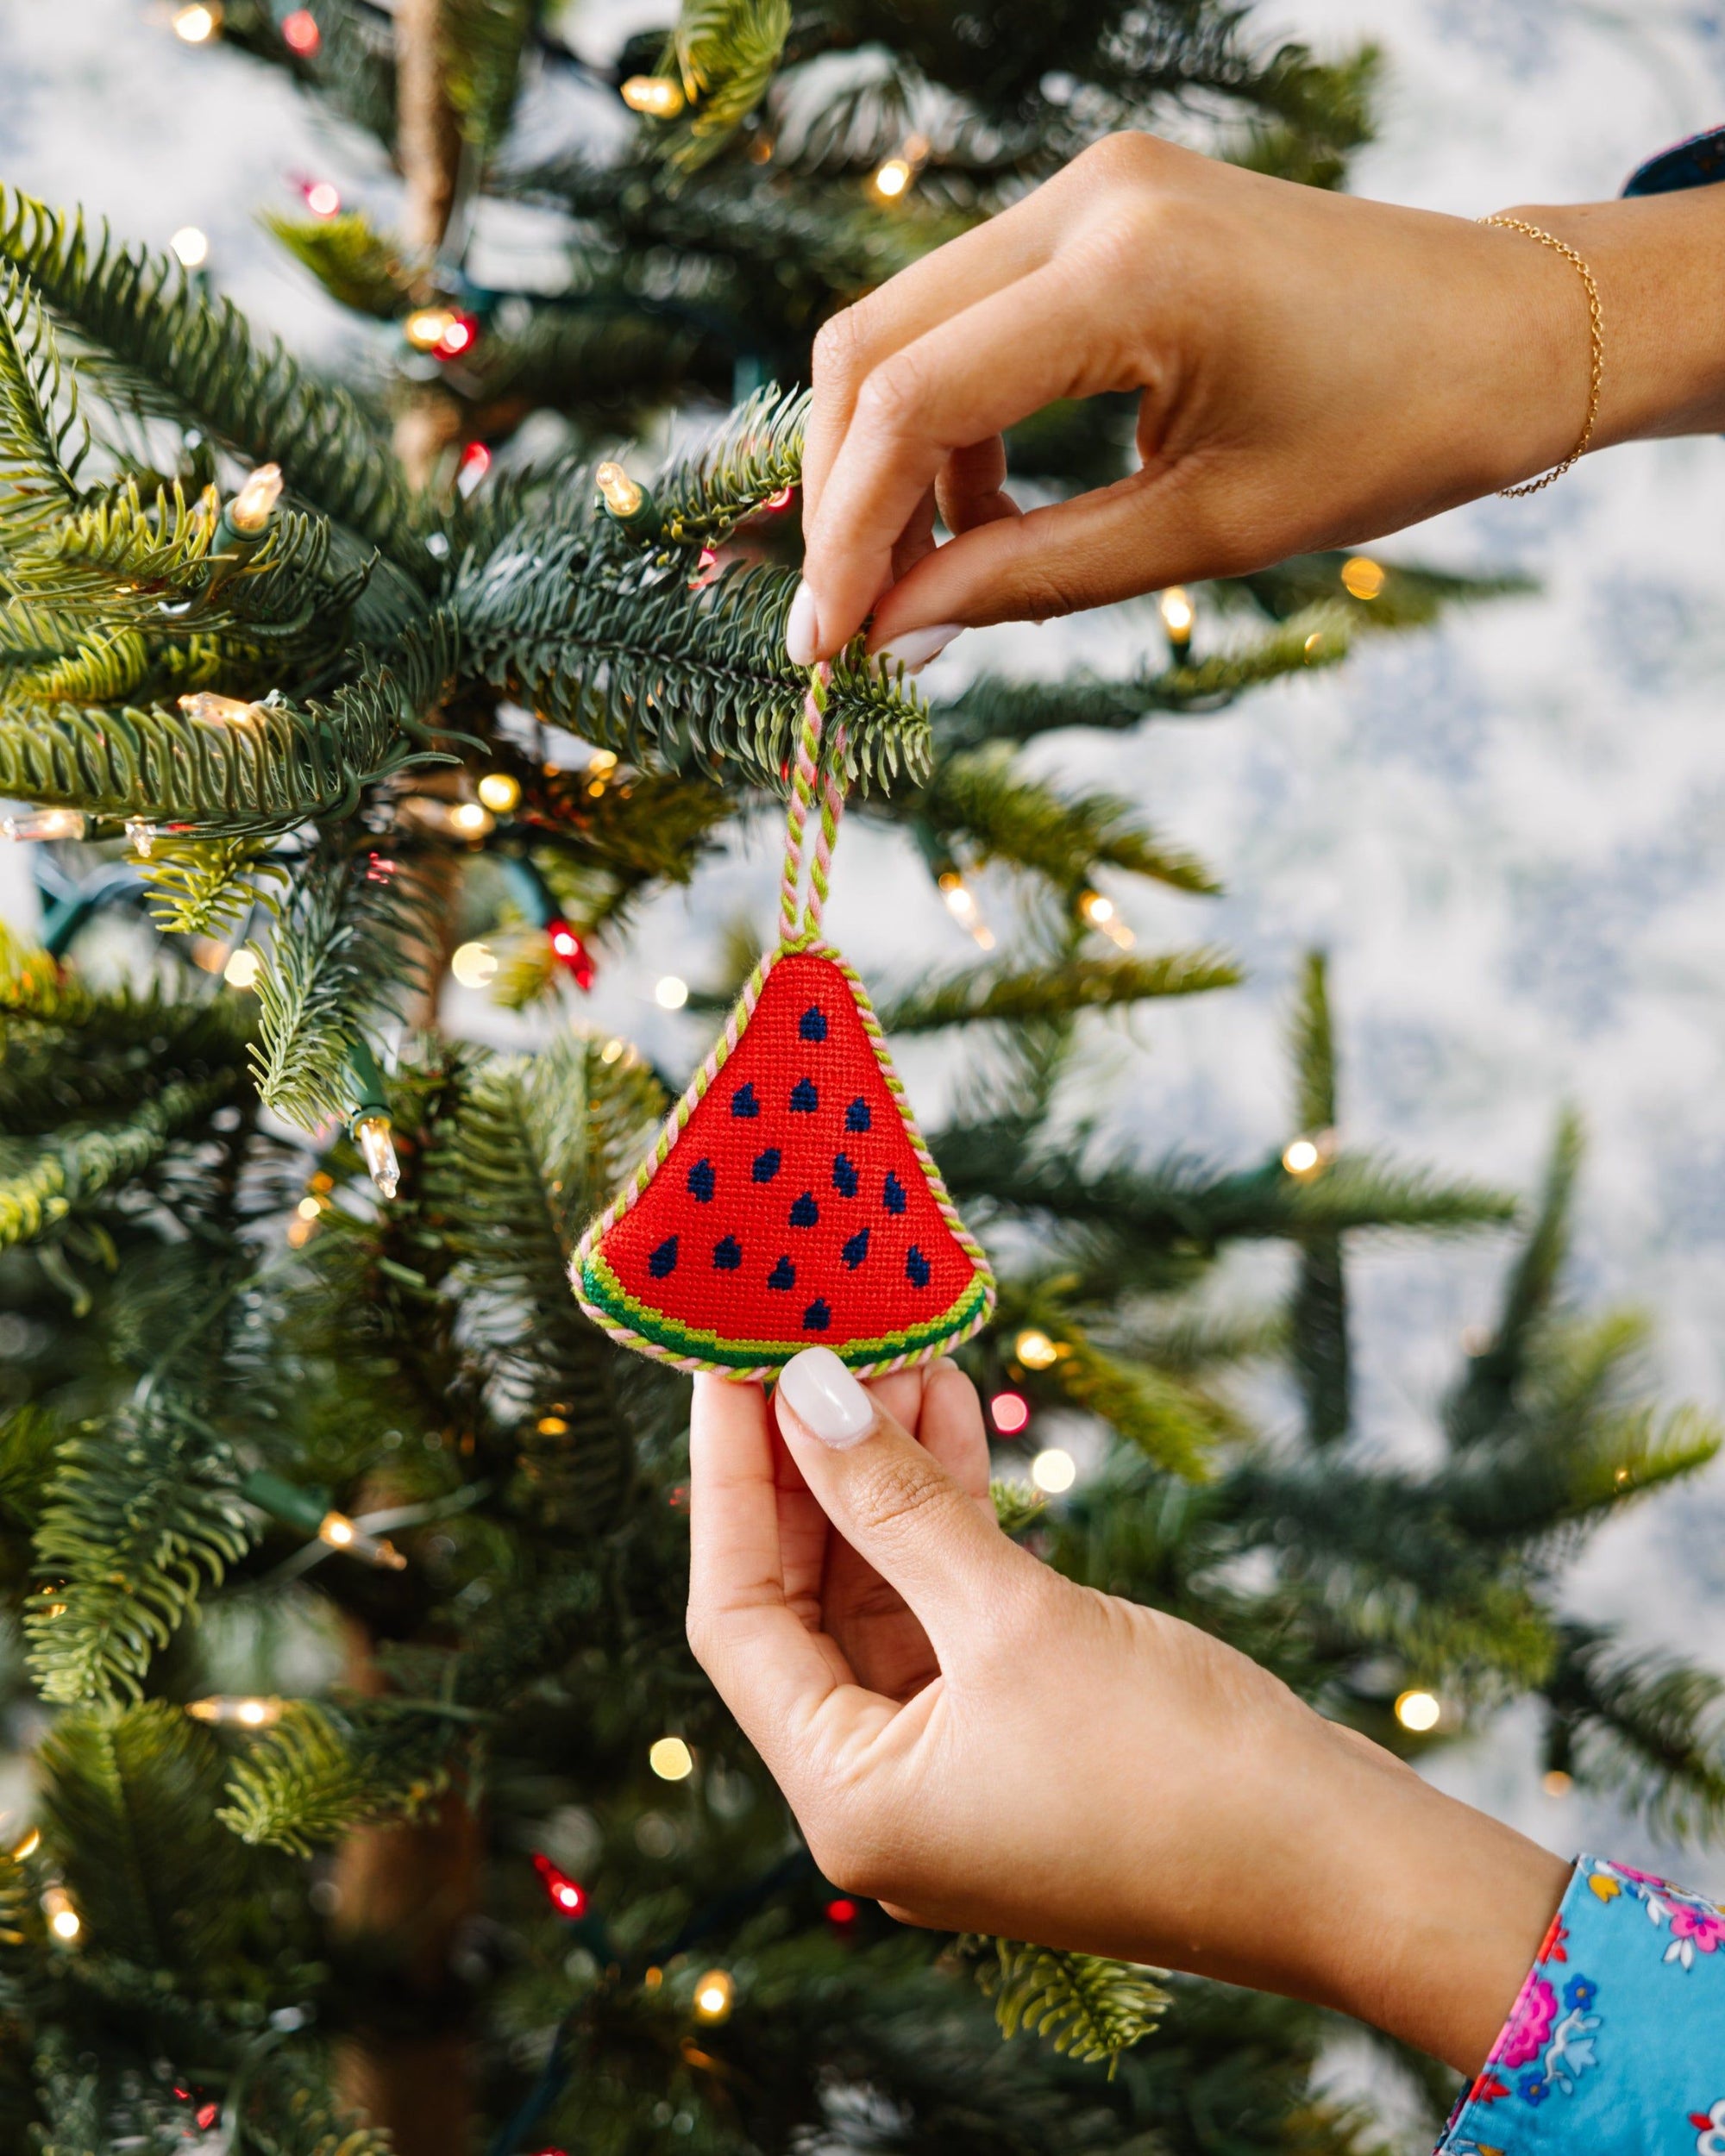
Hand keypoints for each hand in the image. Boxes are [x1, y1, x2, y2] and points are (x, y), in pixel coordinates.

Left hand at [687, 1349, 1568, 2072]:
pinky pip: (952, 1607)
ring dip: (884, 1474)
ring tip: (891, 1348)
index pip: (738, 1617)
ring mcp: (955, 1765)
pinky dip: (948, 1517)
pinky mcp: (1023, 1732)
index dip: (727, 1481)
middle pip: (805, 1600)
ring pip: (882, 1592)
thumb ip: (896, 1503)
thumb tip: (807, 1391)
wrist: (1351, 1870)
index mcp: (849, 1802)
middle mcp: (884, 1793)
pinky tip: (949, 1412)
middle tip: (807, 1339)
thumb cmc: (1180, 1770)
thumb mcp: (1016, 1618)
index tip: (724, 1365)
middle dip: (810, 1465)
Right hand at [787, 132, 1724, 667]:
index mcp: (1131, 273)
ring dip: (890, 460)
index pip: (913, 401)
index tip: (825, 645)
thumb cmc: (1393, 436)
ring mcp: (1093, 188)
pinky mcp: (1103, 208)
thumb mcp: (1206, 534)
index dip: (847, 533)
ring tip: (925, 582)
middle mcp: (1091, 199)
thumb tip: (893, 634)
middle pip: (875, 344)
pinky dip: (950, 419)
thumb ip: (1030, 577)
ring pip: (907, 326)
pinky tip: (980, 511)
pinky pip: (971, 314)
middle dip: (842, 494)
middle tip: (852, 620)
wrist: (1511, 332)